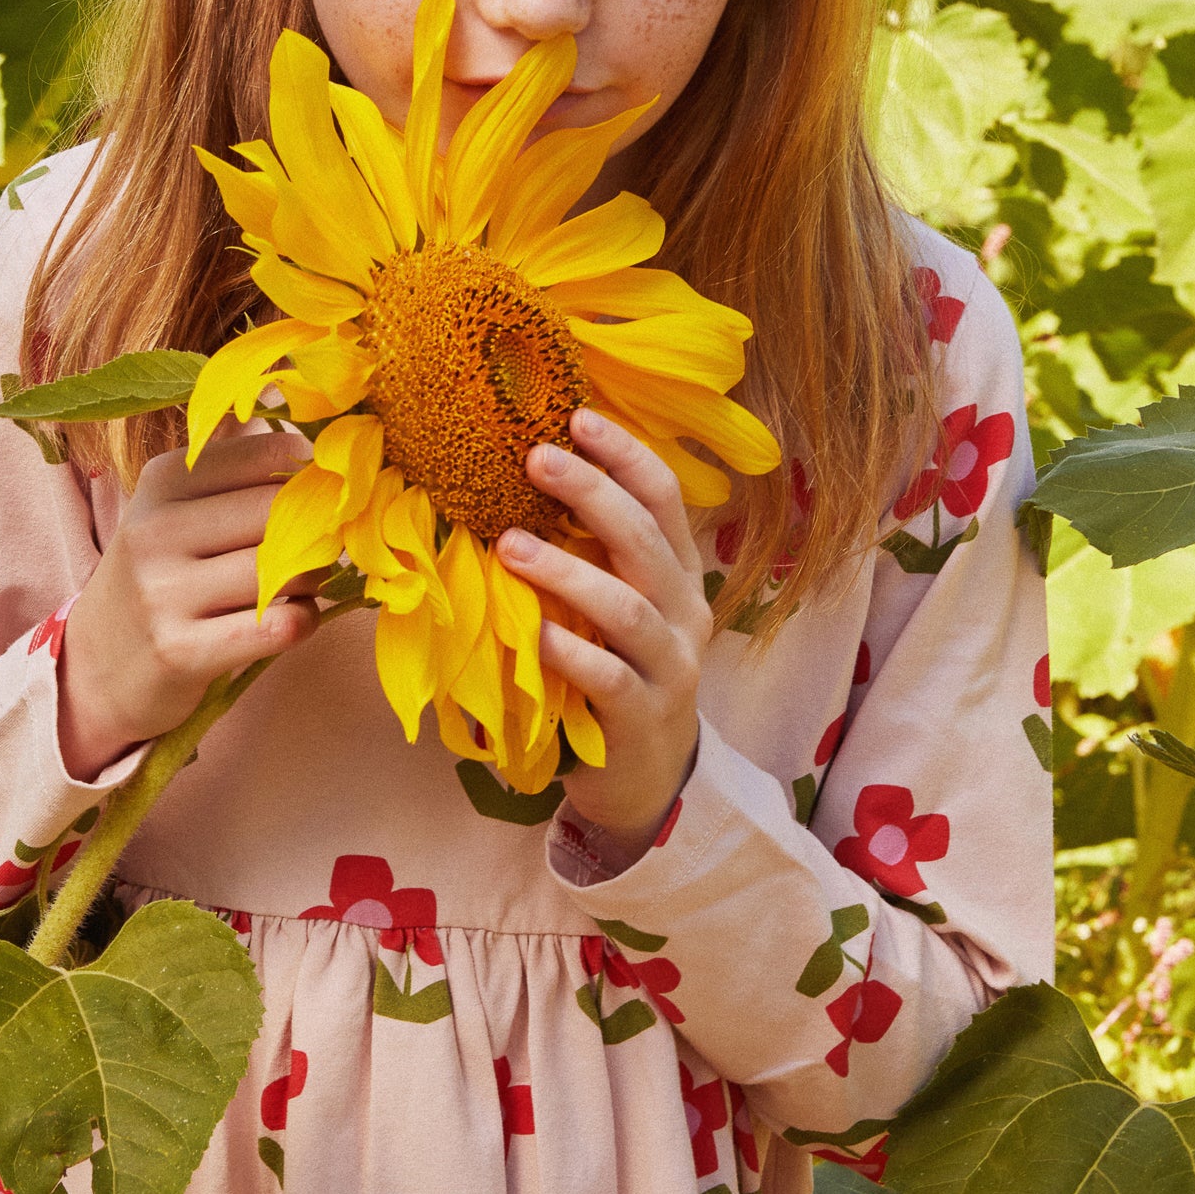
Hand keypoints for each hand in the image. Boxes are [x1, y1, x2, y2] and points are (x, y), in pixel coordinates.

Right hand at [57, 426, 323, 778]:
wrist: (97, 667)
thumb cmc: (162, 576)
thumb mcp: (177, 507)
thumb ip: (238, 468)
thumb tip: (312, 426)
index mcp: (162, 479)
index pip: (271, 456)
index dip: (311, 479)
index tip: (317, 496)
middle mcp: (155, 528)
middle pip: (282, 514)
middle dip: (316, 533)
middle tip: (318, 550)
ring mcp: (162, 592)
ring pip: (287, 570)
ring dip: (312, 581)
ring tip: (297, 587)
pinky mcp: (179, 651)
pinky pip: (280, 626)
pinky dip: (301, 622)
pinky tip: (286, 621)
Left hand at [496, 408, 711, 855]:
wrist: (648, 777)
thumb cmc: (616, 674)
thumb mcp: (613, 607)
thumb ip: (591, 555)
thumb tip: (522, 483)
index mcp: (677, 575)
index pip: (664, 498)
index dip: (625, 455)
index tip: (577, 416)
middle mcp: (684, 612)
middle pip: (645, 540)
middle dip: (593, 493)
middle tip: (536, 457)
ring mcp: (669, 668)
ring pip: (626, 607)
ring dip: (567, 571)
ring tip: (511, 544)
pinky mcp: (642, 718)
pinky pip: (606, 677)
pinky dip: (567, 652)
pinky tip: (529, 633)